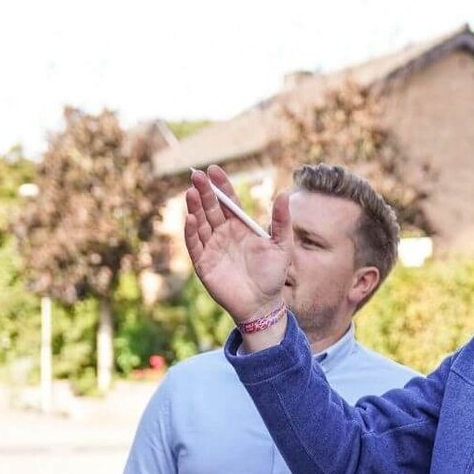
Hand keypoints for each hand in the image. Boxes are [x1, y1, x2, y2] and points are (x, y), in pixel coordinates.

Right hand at [183, 165, 291, 323]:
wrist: (263, 304)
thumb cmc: (273, 275)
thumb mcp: (283, 246)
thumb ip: (282, 221)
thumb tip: (283, 194)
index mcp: (240, 226)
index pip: (228, 201)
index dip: (221, 186)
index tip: (213, 169)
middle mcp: (223, 234)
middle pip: (211, 208)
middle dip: (204, 192)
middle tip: (197, 175)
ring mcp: (212, 247)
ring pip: (200, 223)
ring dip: (195, 208)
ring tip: (191, 192)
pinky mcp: (204, 264)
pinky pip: (195, 245)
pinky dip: (191, 232)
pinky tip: (190, 218)